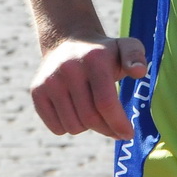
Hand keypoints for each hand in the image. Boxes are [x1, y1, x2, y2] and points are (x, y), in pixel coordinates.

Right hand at [29, 35, 147, 138]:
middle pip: (90, 118)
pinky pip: (57, 128)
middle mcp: (68, 68)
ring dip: (87, 127)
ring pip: (73, 127)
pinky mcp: (37, 91)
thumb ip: (136, 57)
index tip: (128, 134)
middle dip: (107, 128)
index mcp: (93, 59)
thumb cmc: (103, 53)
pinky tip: (74, 110)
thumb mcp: (125, 47)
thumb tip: (139, 72)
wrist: (67, 41)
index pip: (106, 102)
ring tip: (91, 109)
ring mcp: (50, 80)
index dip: (118, 123)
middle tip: (114, 127)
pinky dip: (69, 126)